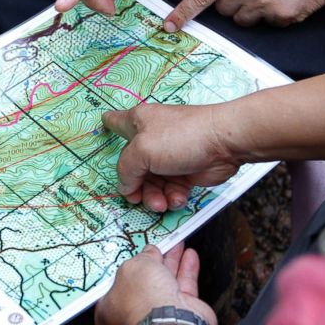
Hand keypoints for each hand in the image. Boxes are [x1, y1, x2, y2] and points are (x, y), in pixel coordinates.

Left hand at [95, 243, 216, 324]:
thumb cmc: (142, 303)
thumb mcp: (134, 267)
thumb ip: (141, 257)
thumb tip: (149, 253)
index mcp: (109, 309)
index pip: (115, 283)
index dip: (126, 265)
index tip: (135, 253)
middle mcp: (134, 314)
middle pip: (143, 282)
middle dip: (152, 261)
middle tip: (158, 247)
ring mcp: (158, 314)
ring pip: (165, 282)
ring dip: (172, 262)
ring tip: (177, 246)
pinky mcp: (181, 312)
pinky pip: (184, 286)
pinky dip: (187, 270)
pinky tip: (190, 257)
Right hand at [101, 103, 240, 211]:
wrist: (224, 144)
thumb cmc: (182, 137)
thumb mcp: (142, 151)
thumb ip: (126, 170)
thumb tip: (125, 186)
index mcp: (138, 123)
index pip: (115, 122)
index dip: (107, 126)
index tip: (101, 129)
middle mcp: (151, 139)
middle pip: (132, 168)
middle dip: (135, 187)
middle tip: (138, 199)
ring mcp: (168, 157)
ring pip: (151, 183)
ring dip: (154, 197)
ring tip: (162, 203)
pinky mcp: (185, 172)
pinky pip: (170, 190)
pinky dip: (172, 197)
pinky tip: (178, 198)